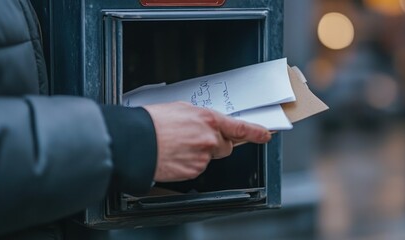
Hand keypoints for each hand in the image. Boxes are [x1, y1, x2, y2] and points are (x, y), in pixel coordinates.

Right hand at [143, 102, 270, 181]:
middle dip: (217, 144)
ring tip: (179, 147)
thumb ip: (201, 117)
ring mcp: (203, 156)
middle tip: (198, 140)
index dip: (256, 132)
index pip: (240, 128)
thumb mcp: (181, 109)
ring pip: (211, 157)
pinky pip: (198, 167)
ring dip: (200, 153)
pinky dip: (190, 163)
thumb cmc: (154, 123)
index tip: (266, 134)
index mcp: (208, 119)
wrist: (138, 142)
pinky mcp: (194, 170)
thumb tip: (207, 123)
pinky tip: (176, 156)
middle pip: (226, 146)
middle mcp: (210, 138)